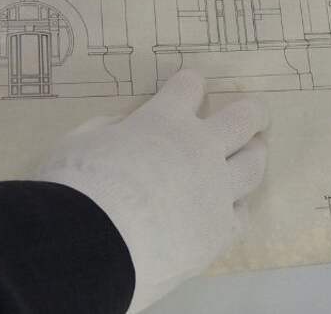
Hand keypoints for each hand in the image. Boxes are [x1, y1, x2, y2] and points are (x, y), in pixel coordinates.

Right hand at [37, 70, 268, 313]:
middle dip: (251, 113)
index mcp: (164, 121)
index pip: (188, 87)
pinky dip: (236, 208)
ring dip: (254, 155)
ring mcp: (216, 189)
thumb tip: (124, 129)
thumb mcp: (80, 141)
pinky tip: (233, 208)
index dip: (189, 84)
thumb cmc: (76, 188)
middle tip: (254, 115)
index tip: (191, 85)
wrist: (92, 246)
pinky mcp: (220, 230)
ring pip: (254, 164)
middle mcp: (200, 148)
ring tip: (254, 154)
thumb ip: (108, 130)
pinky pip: (241, 215)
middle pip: (243, 119)